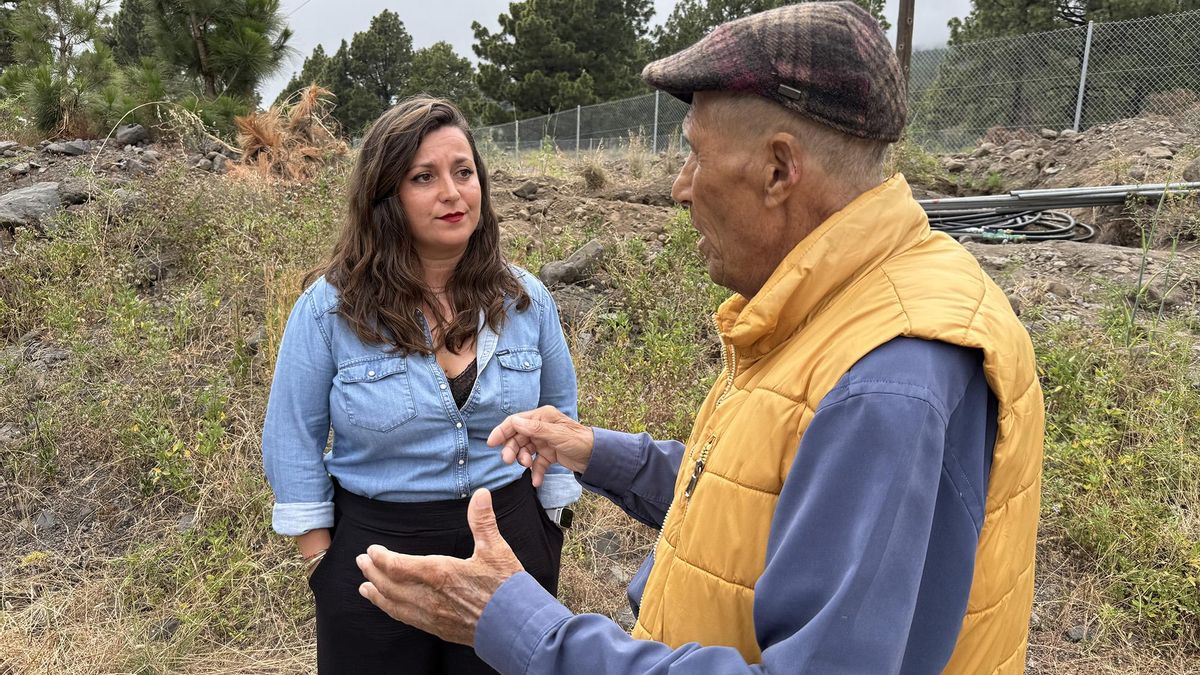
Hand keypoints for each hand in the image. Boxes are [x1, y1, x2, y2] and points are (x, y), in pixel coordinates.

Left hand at [356, 488, 522, 645]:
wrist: (515, 625)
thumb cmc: (506, 587)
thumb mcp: (496, 549)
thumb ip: (483, 521)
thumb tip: (481, 494)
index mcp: (440, 573)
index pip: (399, 566)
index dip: (382, 558)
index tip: (371, 550)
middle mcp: (430, 596)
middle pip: (390, 585)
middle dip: (373, 572)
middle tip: (361, 562)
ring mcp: (431, 615)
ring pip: (394, 604)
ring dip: (377, 594)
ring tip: (365, 586)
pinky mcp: (437, 628)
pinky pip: (406, 619)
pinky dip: (391, 610)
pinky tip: (388, 606)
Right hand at [487, 405, 594, 485]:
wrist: (597, 457)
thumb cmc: (581, 441)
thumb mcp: (558, 435)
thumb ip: (536, 429)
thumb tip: (515, 422)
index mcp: (542, 417)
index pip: (516, 422)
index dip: (502, 431)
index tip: (492, 443)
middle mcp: (541, 427)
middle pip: (518, 437)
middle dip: (512, 449)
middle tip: (509, 461)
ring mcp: (544, 441)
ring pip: (525, 450)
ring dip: (523, 460)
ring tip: (527, 468)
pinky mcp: (549, 454)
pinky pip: (537, 463)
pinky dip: (535, 472)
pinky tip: (536, 481)